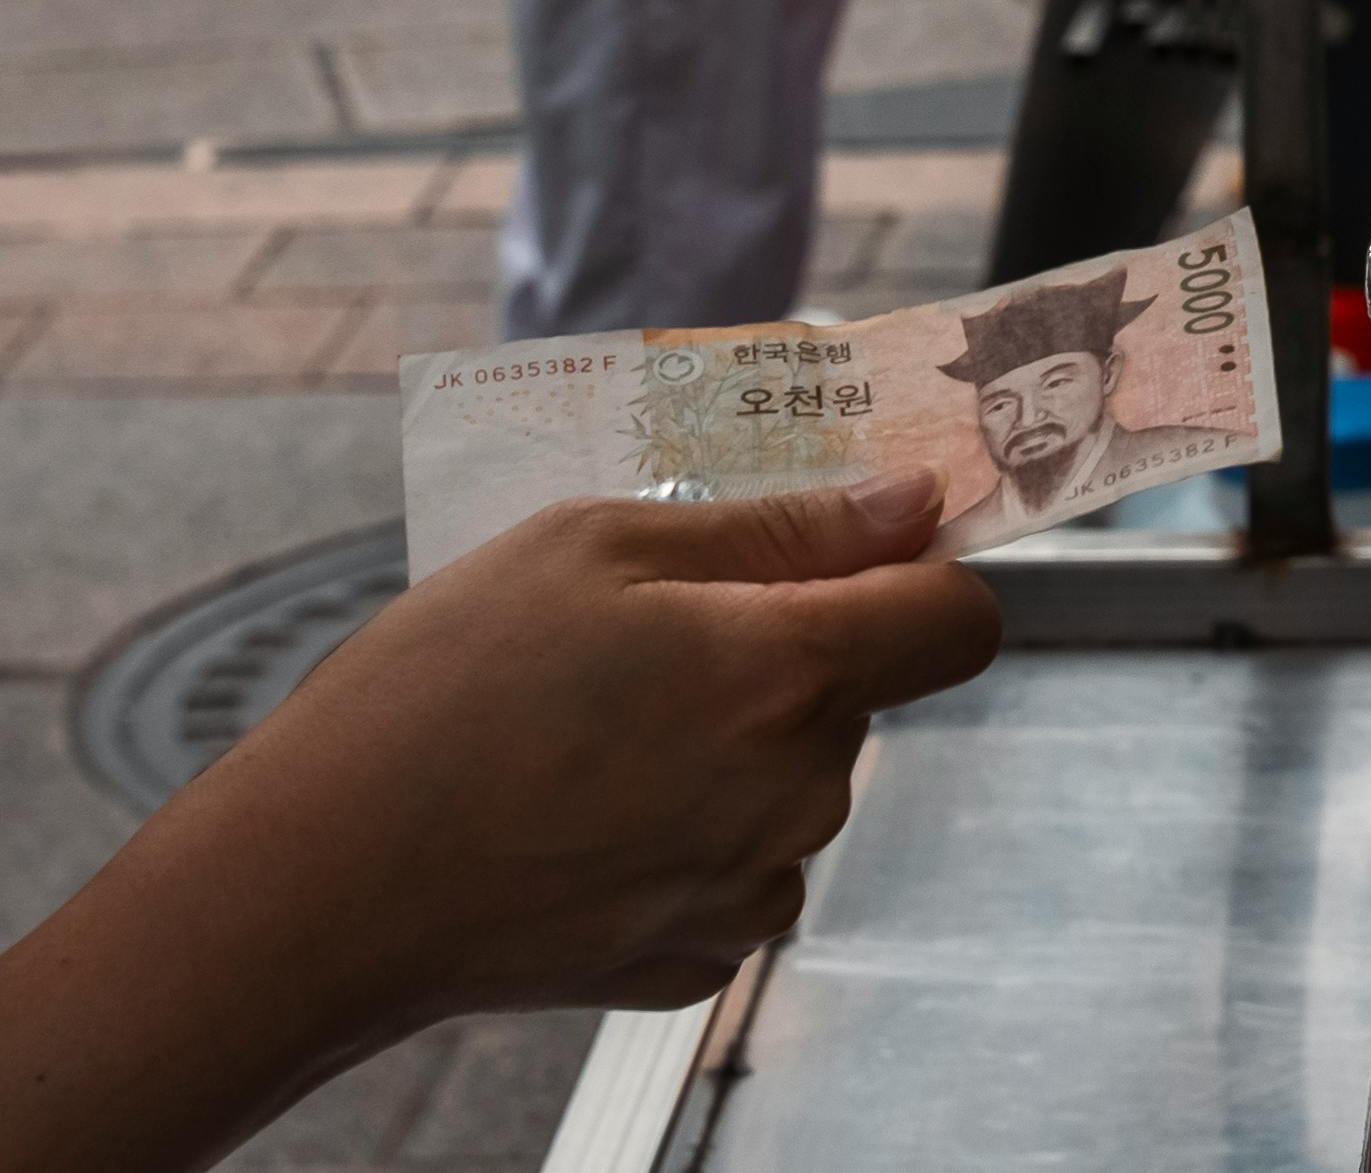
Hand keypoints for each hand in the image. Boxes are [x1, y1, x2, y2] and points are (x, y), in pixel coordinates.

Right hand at [190, 474, 999, 1022]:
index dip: (919, 577)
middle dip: (787, 655)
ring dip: (734, 748)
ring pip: (795, 784)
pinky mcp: (698, 960)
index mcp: (787, 672)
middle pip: (859, 695)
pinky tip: (581, 819)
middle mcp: (797, 792)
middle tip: (646, 643)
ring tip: (591, 735)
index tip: (855, 558)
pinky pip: (738, 868)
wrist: (315, 886)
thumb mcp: (597, 545)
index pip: (960, 619)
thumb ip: (780, 525)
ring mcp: (751, 888)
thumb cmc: (439, 693)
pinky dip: (687, 835)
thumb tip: (912, 504)